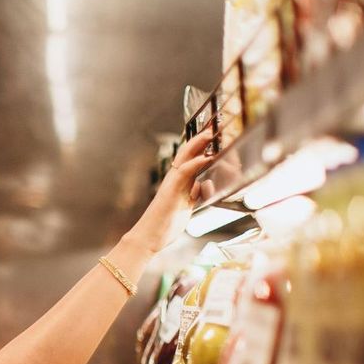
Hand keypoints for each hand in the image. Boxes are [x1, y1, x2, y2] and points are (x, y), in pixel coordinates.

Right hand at [125, 128, 217, 251]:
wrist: (149, 237)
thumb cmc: (165, 224)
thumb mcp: (186, 206)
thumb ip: (194, 195)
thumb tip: (202, 186)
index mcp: (179, 182)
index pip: (191, 158)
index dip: (202, 146)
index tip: (214, 135)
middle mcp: (174, 179)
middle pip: (188, 152)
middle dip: (201, 139)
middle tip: (213, 126)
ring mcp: (172, 183)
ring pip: (184, 157)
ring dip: (198, 144)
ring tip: (210, 134)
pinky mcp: (171, 190)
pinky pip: (183, 172)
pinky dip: (195, 163)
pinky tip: (205, 157)